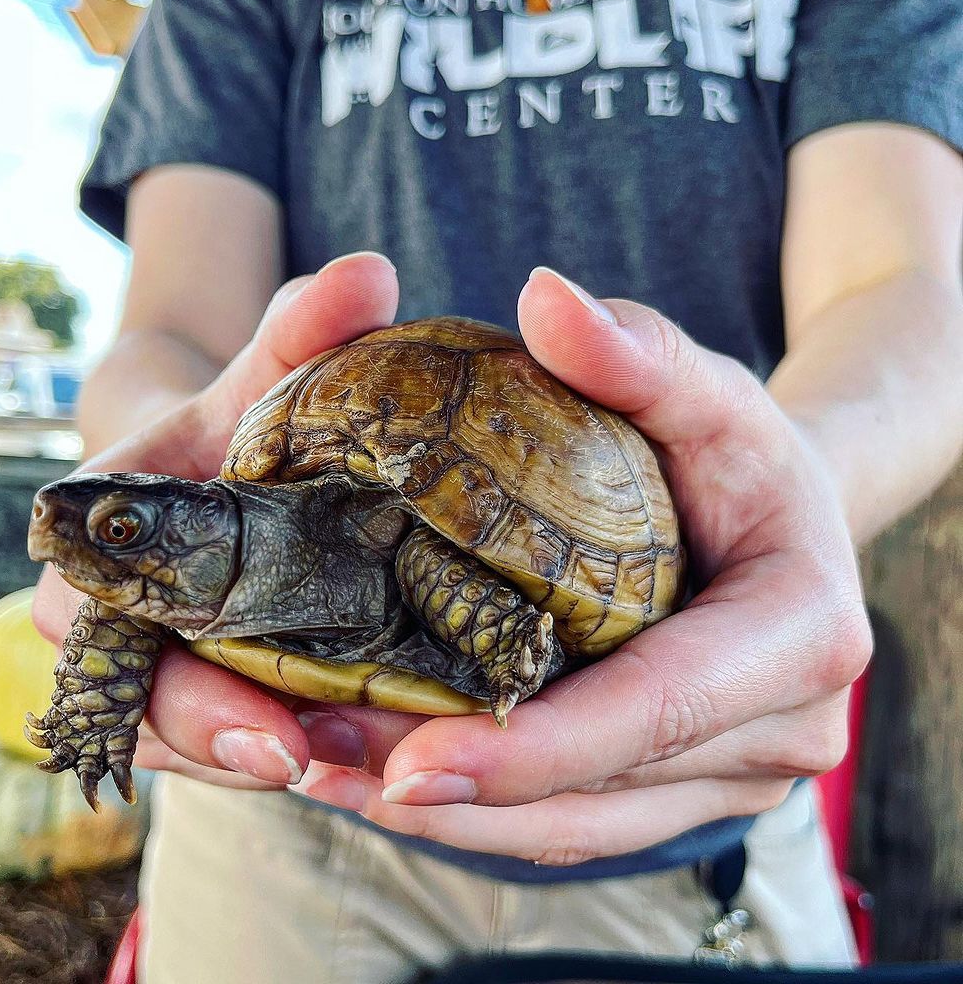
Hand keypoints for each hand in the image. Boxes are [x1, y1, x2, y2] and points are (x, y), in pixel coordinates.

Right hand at [31, 251, 398, 790]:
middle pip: (139, 703)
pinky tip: (350, 751)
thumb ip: (308, 326)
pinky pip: (224, 738)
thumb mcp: (267, 371)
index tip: (257, 716)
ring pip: (185, 737)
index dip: (164, 678)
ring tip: (347, 762)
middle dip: (219, 738)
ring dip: (258, 755)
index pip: (94, 625)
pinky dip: (279, 746)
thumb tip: (372, 273)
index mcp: (91, 544)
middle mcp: (106, 615)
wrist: (222, 464)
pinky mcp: (196, 687)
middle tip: (303, 757)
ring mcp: (150, 660)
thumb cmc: (233, 418)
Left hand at [288, 267, 871, 863]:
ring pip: (578, 826)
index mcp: (799, 633)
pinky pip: (576, 819)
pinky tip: (382, 780)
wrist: (780, 518)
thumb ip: (634, 351)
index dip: (532, 749)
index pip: (656, 708)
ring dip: (453, 818)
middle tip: (321, 762)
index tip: (407, 763)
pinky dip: (483, 812)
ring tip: (327, 775)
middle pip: (601, 789)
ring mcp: (738, 773)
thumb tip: (544, 295)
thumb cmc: (737, 451)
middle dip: (461, 793)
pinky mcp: (687, 786)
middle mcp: (782, 727)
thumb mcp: (702, 389)